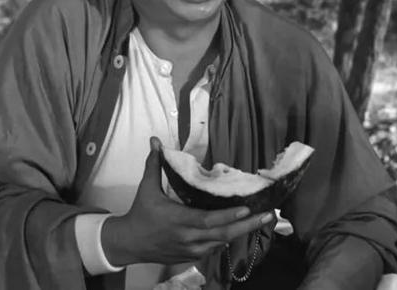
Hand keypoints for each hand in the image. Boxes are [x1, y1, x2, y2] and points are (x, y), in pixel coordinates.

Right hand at [102, 137, 272, 265]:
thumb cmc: (141, 213)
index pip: (208, 220)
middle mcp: (188, 237)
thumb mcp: (147, 188)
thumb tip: (155, 140)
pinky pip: (214, 249)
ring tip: (262, 220)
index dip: (228, 216)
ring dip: (241, 232)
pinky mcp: (191, 257)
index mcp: (178, 220)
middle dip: (247, 226)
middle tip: (268, 216)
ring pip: (221, 243)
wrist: (128, 243)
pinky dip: (227, 239)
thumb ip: (155, 164)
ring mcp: (191, 250)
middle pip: (222, 234)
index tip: (247, 208)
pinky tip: (242, 229)